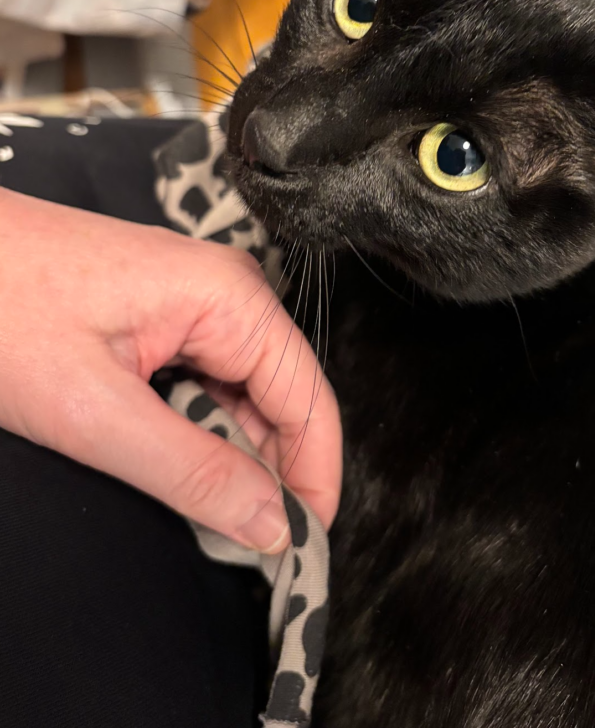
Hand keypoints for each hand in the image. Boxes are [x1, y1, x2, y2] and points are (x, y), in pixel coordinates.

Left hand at [0, 188, 340, 551]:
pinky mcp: (169, 316)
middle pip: (281, 399)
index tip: (306, 548)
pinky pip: (207, 383)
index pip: (308, 400)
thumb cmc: (1, 309)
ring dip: (233, 458)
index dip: (315, 478)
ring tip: (211, 517)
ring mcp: (198, 302)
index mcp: (230, 297)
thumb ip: (192, 470)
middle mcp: (227, 293)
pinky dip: (200, 434)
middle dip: (273, 474)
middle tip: (251, 548)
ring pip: (243, 396)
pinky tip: (179, 469)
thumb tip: (272, 522)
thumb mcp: (95, 410)